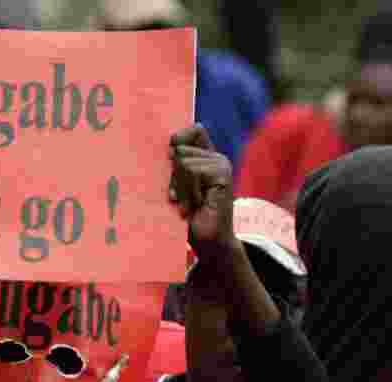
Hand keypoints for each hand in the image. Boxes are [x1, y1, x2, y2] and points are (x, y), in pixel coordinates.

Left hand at [169, 124, 238, 260]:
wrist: (209, 242)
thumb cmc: (187, 218)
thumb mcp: (175, 188)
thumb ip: (173, 167)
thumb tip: (168, 148)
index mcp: (204, 157)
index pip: (193, 130)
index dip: (178, 138)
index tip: (169, 155)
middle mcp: (215, 157)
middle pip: (180, 149)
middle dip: (172, 176)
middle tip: (180, 198)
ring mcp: (221, 164)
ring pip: (184, 162)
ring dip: (180, 188)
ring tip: (188, 204)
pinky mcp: (223, 174)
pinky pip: (193, 171)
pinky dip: (188, 192)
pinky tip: (195, 205)